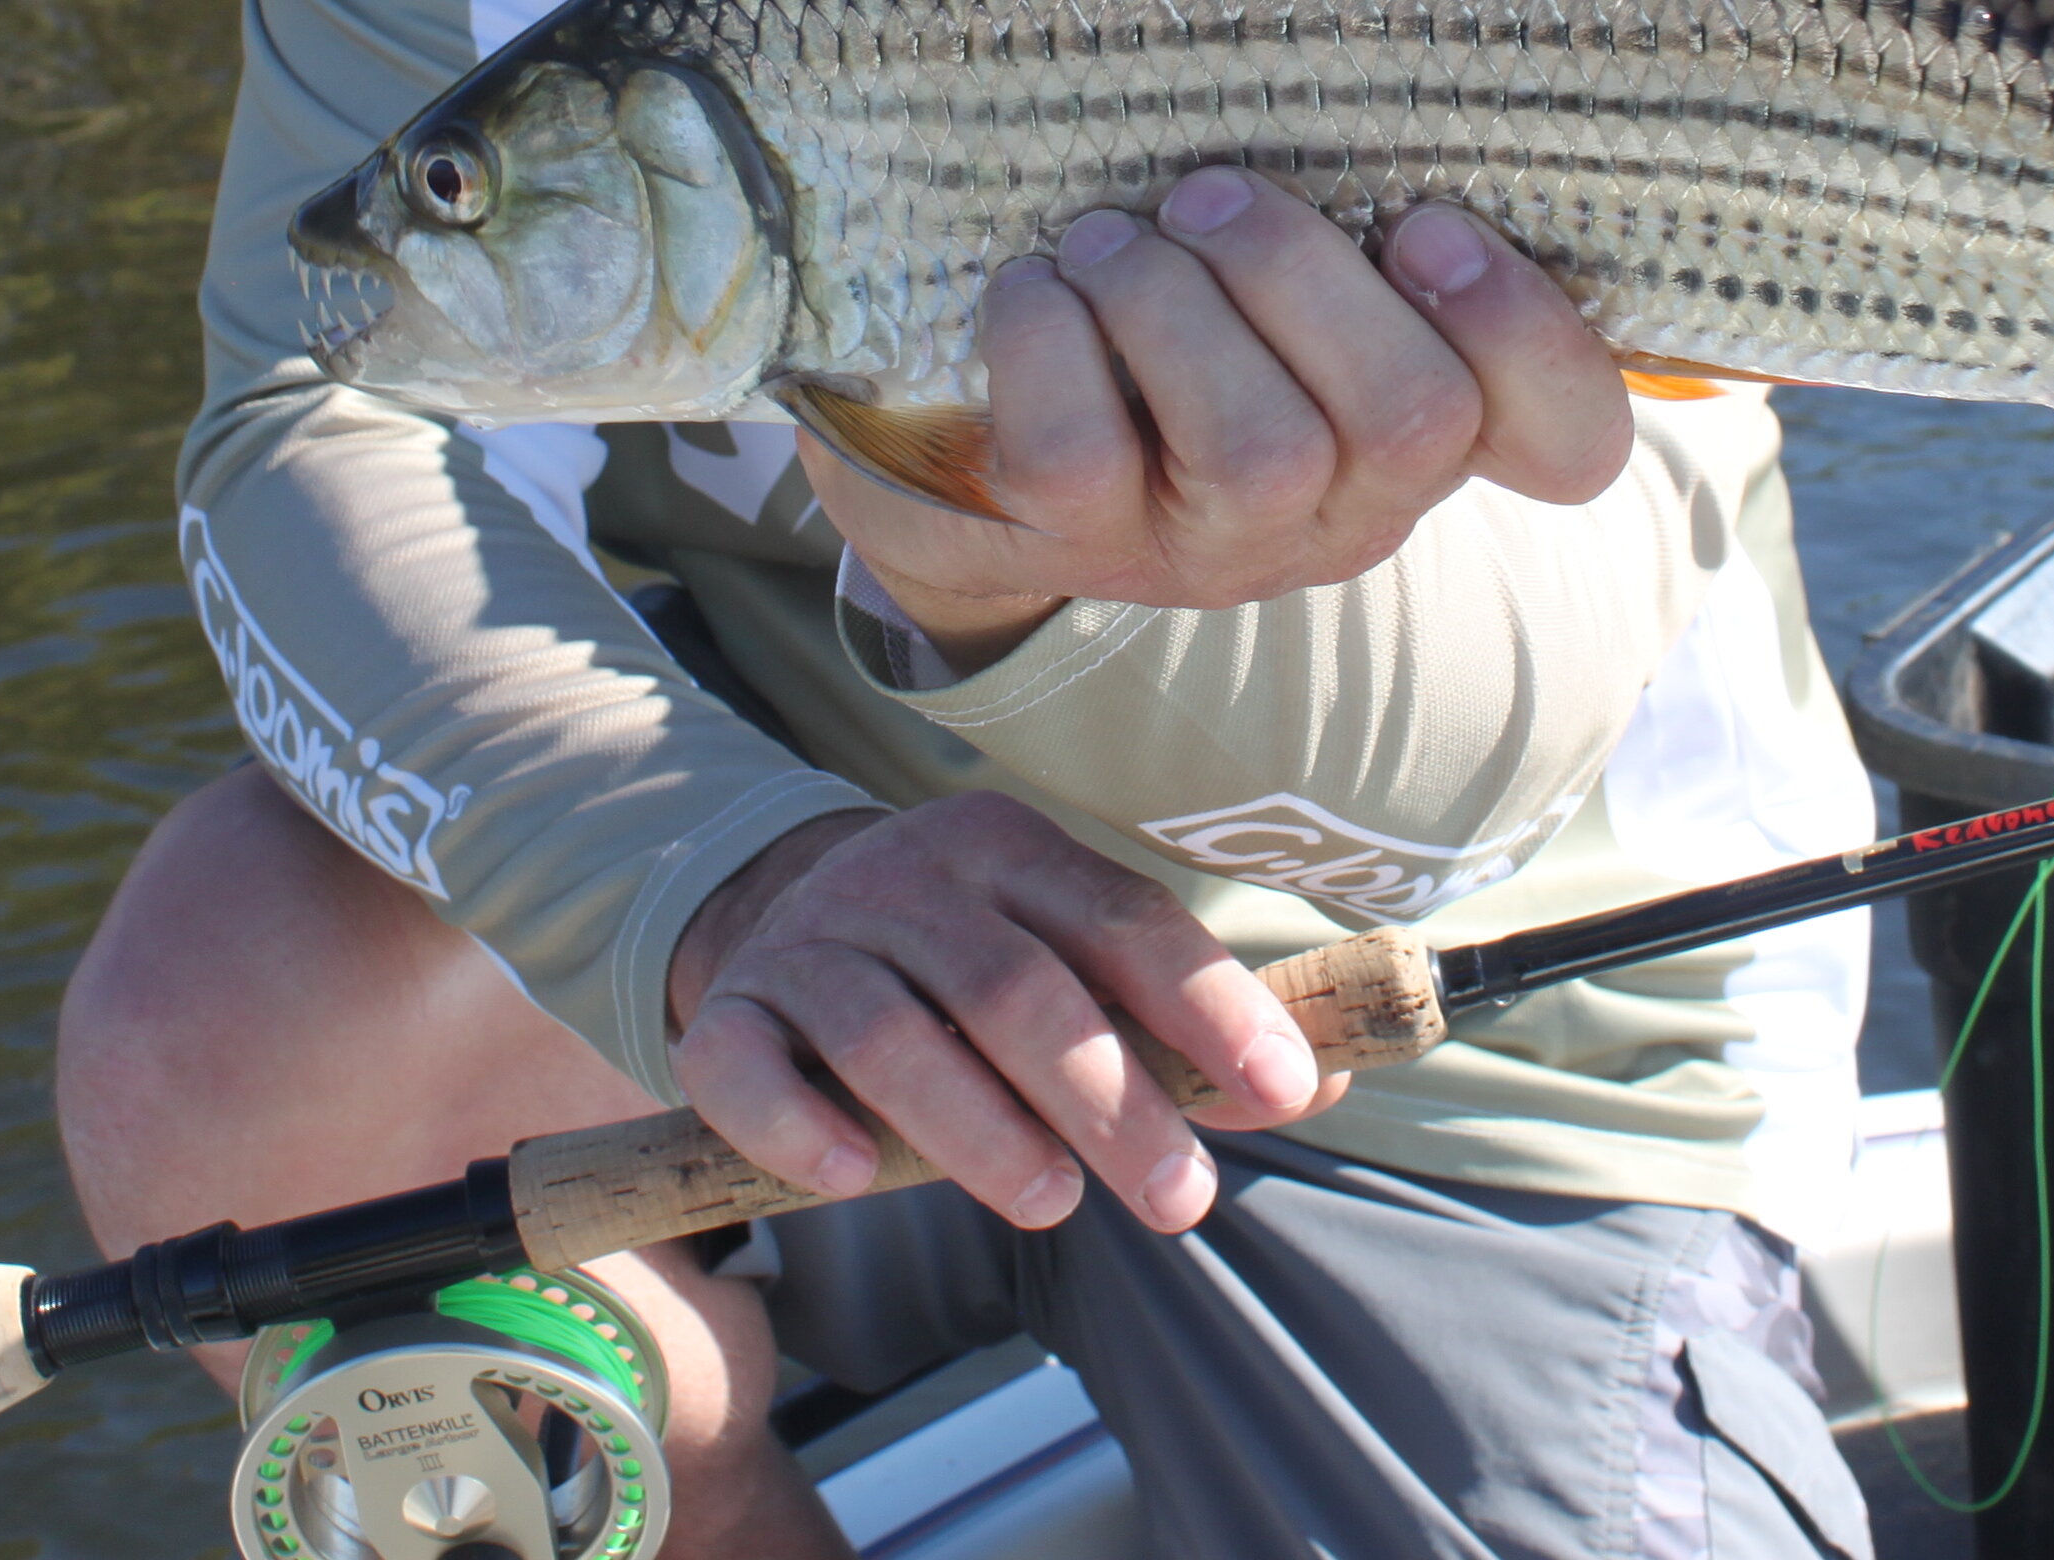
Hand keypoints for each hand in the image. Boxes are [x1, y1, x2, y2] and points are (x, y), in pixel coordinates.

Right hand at [665, 795, 1342, 1231]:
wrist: (779, 907)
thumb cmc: (968, 958)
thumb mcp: (1072, 952)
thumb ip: (1181, 1020)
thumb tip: (1328, 1082)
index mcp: (1014, 851)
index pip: (1124, 920)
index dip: (1209, 1006)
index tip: (1286, 1093)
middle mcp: (910, 881)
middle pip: (1014, 986)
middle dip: (1109, 1097)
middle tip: (1180, 1197)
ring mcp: (810, 942)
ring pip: (888, 1030)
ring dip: (975, 1125)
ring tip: (1049, 1202)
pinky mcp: (725, 1013)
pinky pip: (743, 1066)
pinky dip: (797, 1124)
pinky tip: (852, 1178)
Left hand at [802, 173, 1633, 662]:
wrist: (969, 449)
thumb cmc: (1161, 306)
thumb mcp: (1277, 260)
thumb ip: (1352, 193)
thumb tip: (1365, 19)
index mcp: (1426, 421)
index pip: (1571, 441)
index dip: (1529, 335)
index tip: (1423, 224)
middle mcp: (1349, 505)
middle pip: (1413, 418)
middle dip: (1298, 271)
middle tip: (1207, 194)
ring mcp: (1222, 543)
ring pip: (1258, 448)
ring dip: (1169, 301)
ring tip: (1109, 240)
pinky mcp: (1082, 541)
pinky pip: (1083, 448)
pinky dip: (1049, 337)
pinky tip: (1037, 290)